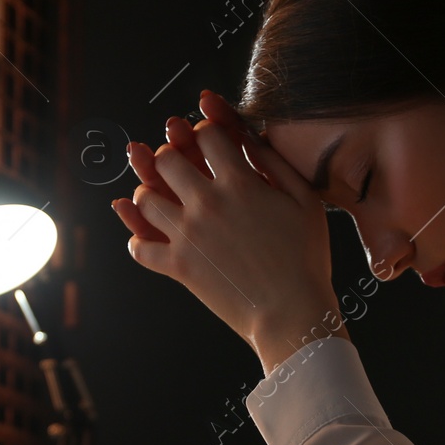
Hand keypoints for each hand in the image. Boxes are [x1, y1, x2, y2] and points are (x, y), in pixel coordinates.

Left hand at [111, 90, 341, 356]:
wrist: (292, 313)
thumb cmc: (306, 259)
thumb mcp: (305, 200)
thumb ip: (275, 162)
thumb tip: (248, 137)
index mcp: (240, 183)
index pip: (206, 134)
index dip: (206, 131)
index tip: (209, 143)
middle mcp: (207, 203)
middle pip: (165, 158)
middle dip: (172, 156)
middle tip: (181, 168)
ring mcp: (187, 235)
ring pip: (144, 197)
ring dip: (151, 193)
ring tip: (164, 200)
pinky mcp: (177, 266)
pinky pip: (138, 246)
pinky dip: (139, 240)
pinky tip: (151, 237)